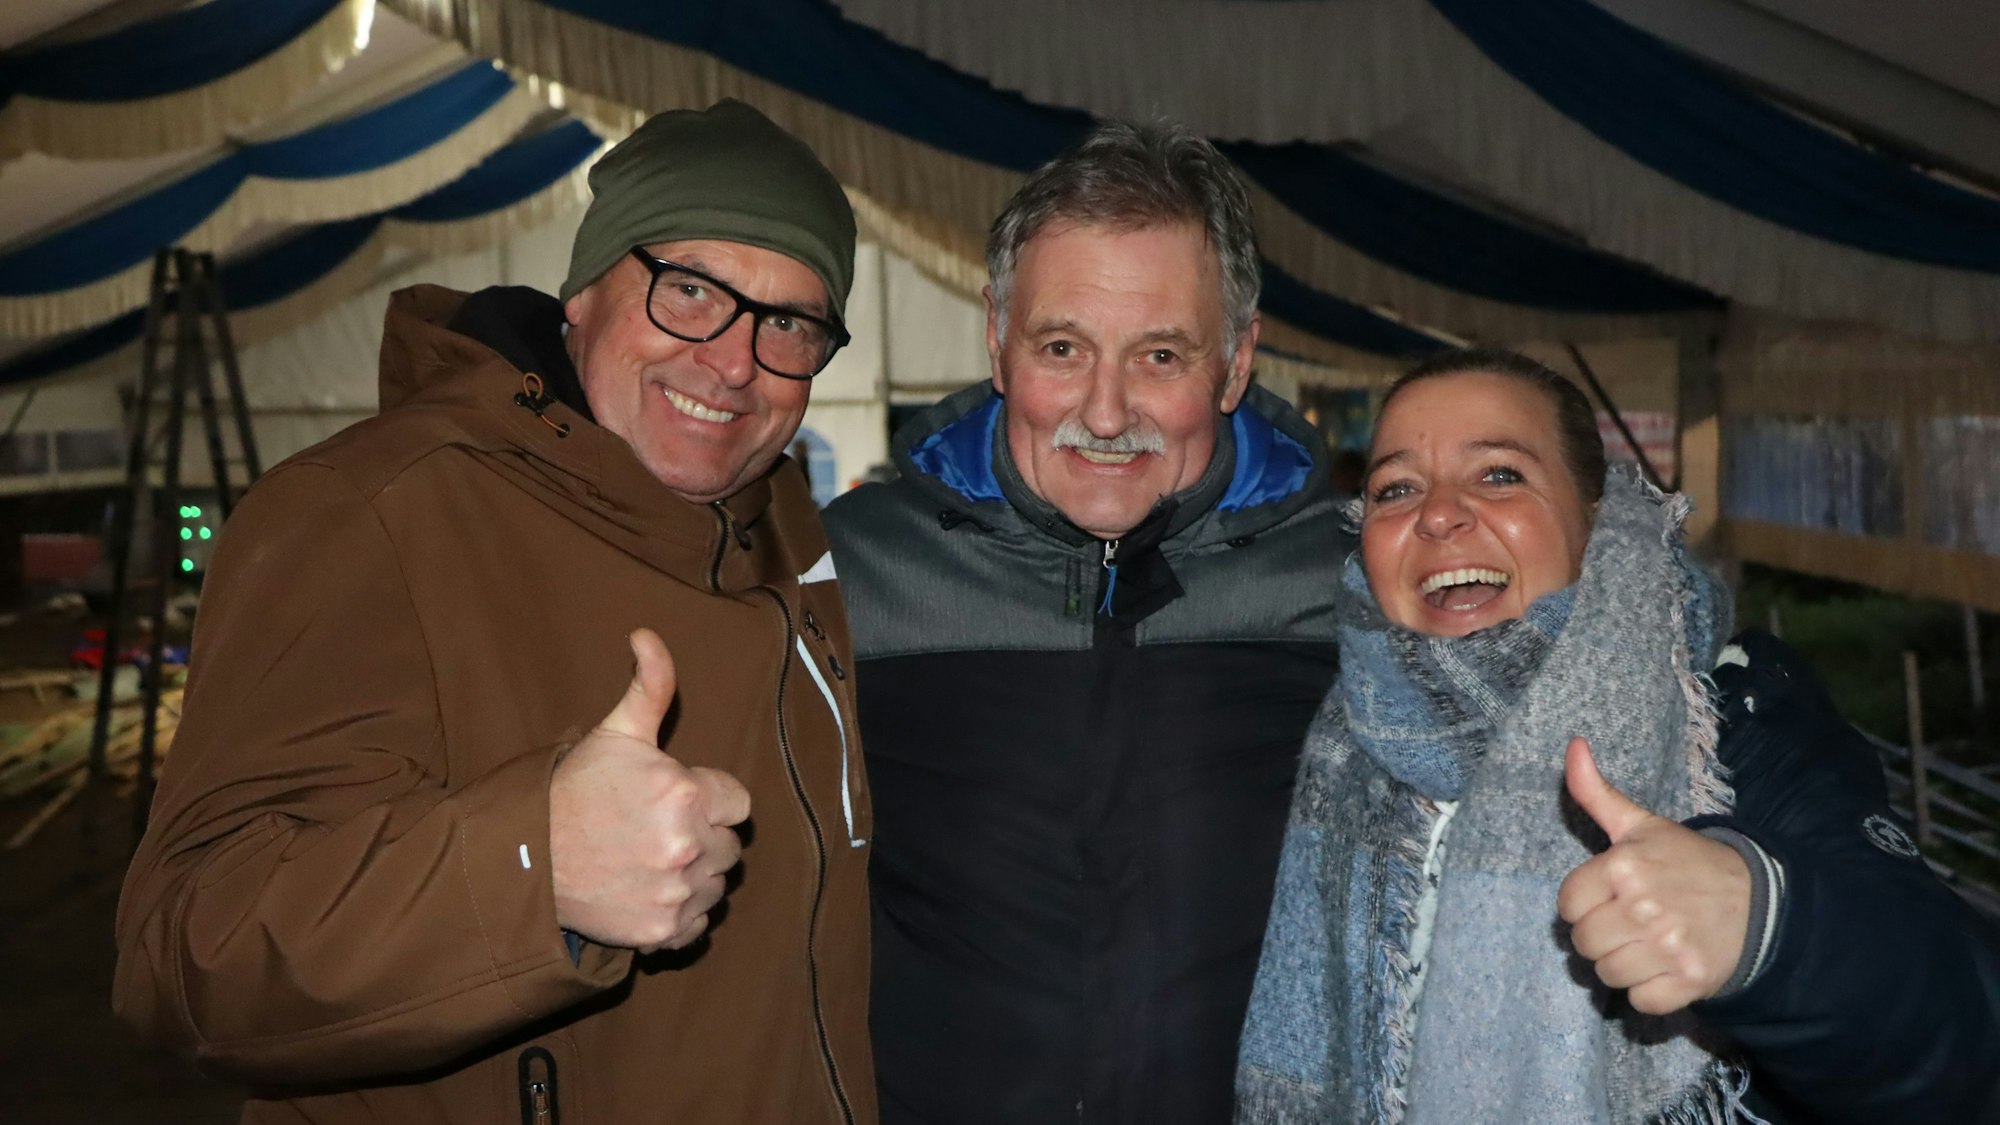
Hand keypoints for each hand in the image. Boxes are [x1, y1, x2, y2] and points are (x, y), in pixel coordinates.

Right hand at [549, 629, 751, 952]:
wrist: (525, 860)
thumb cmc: (574, 791)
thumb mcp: (614, 733)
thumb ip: (649, 685)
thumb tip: (647, 634)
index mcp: (687, 793)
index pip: (737, 803)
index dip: (708, 799)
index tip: (675, 801)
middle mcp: (688, 846)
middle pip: (729, 846)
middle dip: (703, 836)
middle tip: (655, 831)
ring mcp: (676, 893)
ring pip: (717, 884)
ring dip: (695, 875)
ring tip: (649, 860)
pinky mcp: (663, 931)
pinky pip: (699, 923)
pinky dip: (681, 913)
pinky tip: (647, 892)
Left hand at [1556, 737, 1750, 1014]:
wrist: (1758, 900)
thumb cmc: (1688, 862)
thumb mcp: (1641, 825)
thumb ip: (1596, 792)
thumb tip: (1572, 746)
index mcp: (1625, 865)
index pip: (1567, 905)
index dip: (1583, 904)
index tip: (1607, 897)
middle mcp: (1645, 906)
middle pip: (1584, 943)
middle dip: (1600, 935)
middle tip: (1628, 922)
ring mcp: (1670, 946)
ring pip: (1607, 974)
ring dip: (1622, 964)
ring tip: (1645, 943)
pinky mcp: (1690, 981)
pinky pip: (1641, 1002)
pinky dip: (1649, 991)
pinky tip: (1664, 967)